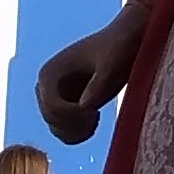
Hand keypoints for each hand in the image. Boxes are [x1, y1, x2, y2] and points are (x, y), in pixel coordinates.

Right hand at [36, 16, 139, 142]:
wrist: (126, 40)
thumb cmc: (120, 48)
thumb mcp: (112, 65)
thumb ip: (99, 83)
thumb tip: (83, 106)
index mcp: (50, 72)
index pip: (51, 106)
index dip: (71, 116)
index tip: (94, 112)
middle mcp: (47, 85)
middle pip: (51, 119)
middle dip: (74, 123)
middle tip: (96, 117)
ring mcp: (56, 96)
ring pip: (55, 128)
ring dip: (75, 131)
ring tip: (95, 119)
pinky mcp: (67, 105)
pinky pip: (64, 130)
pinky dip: (77, 133)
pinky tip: (94, 120)